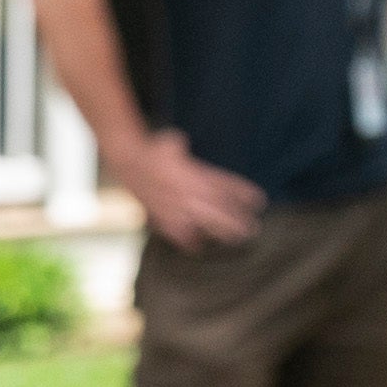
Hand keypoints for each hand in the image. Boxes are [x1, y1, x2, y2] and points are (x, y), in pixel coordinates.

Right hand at [125, 132, 264, 250]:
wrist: (127, 162)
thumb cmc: (154, 149)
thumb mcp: (173, 141)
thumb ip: (184, 148)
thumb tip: (184, 145)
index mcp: (194, 174)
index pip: (224, 186)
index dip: (243, 194)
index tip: (259, 201)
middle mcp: (187, 193)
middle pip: (219, 211)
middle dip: (237, 221)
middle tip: (253, 229)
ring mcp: (176, 207)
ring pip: (203, 225)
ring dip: (221, 232)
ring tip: (236, 238)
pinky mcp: (163, 217)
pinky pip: (180, 234)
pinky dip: (190, 240)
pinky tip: (198, 245)